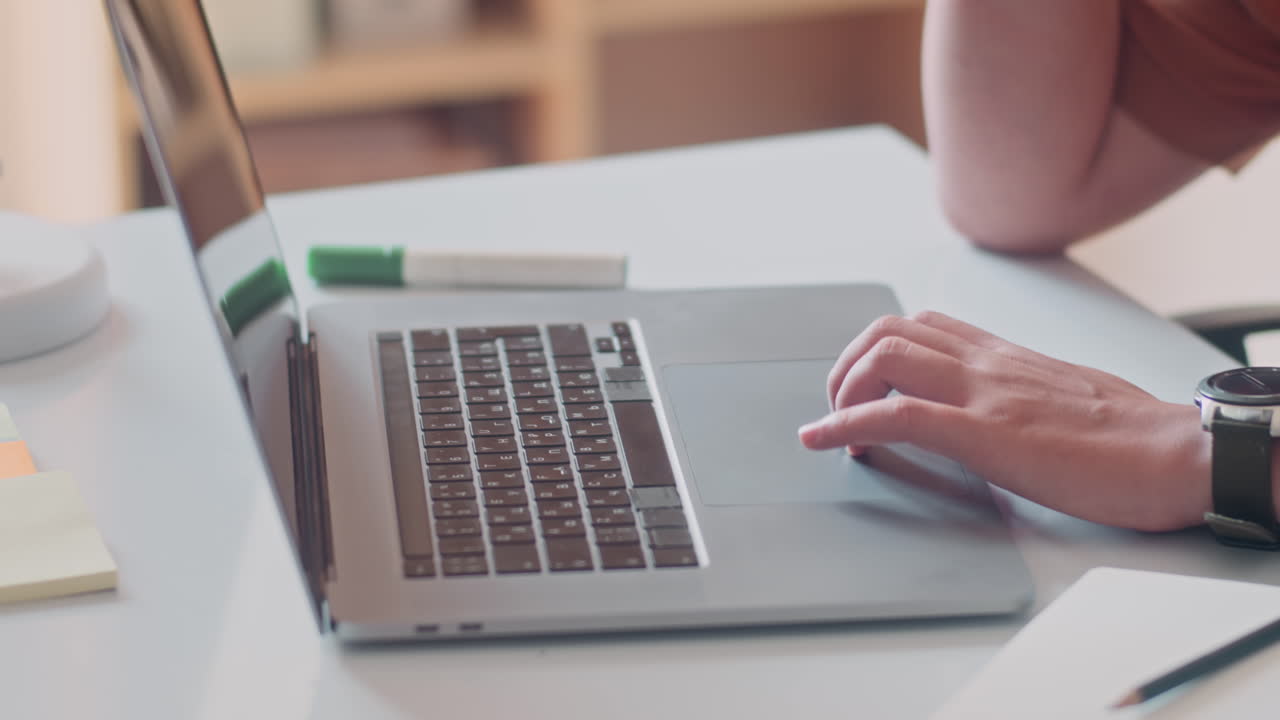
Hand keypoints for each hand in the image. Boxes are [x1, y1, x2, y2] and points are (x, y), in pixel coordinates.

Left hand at [797, 311, 1210, 530]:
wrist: (1177, 454)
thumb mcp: (1065, 398)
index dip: (877, 351)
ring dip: (841, 393)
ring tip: (833, 428)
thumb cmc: (1133, 434)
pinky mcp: (986, 433)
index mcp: (1005, 356)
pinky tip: (822, 442)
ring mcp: (984, 393)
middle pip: (887, 332)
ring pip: (883, 357)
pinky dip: (845, 427)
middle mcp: (987, 363)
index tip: (864, 391)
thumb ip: (1022, 394)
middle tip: (840, 411)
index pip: (924, 326)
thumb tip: (1002, 412)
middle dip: (845, 368)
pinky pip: (898, 415)